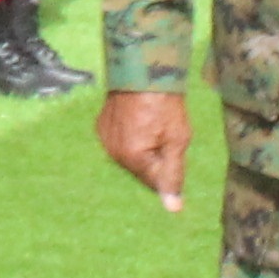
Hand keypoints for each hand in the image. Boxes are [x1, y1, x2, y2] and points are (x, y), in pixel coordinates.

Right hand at [97, 86, 187, 211]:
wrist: (143, 68)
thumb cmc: (165, 103)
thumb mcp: (177, 139)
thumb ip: (173, 175)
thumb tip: (173, 209)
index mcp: (131, 158)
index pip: (153, 182)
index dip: (169, 168)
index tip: (174, 148)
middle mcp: (112, 152)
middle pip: (140, 170)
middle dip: (155, 159)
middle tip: (166, 134)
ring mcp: (104, 138)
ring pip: (129, 156)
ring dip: (142, 148)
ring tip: (153, 124)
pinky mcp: (101, 126)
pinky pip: (119, 142)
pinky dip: (131, 137)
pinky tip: (139, 120)